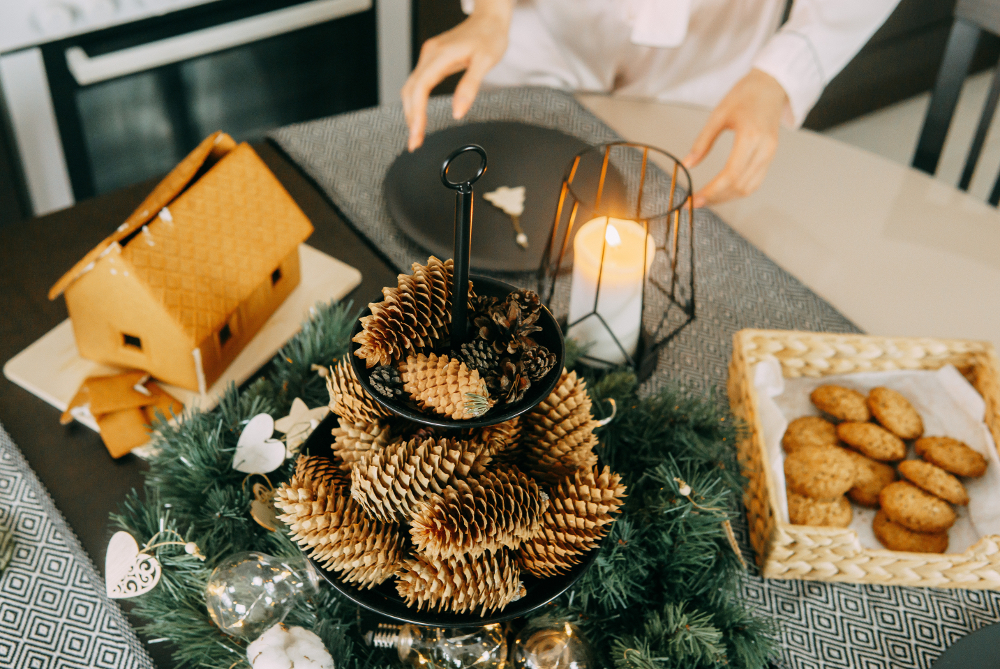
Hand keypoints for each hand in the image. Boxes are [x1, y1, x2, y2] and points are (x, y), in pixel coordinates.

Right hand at [401, 0, 513, 151]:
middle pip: (411, 91)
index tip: (417, 135)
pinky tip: (419, 115)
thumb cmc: (490, 36)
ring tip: (416, 135)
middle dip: (411, 119)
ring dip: (411, 112)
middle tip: (415, 144)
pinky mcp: (432, 60)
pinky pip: (417, 83)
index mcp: (440, 55)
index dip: (416, 115)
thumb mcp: (485, 62)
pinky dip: (416, 102)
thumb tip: (457, 113)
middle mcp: (430, 54)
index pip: (420, 89)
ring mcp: (429, 56)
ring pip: (411, 88)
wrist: (490, 19)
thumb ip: (469, 87)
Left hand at [683, 69, 787, 207]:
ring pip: (749, 188)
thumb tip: (687, 164)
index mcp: (750, 137)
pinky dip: (738, 190)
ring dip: (727, 198)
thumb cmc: (746, 94)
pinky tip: (723, 191)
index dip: (712, 191)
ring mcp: (770, 154)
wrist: (771, 85)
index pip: (731, 174)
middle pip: (740, 186)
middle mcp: (764, 149)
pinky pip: (755, 181)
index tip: (695, 199)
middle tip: (697, 202)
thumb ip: (702, 141)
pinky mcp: (771, 156)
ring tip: (707, 199)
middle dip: (717, 198)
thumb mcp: (718, 115)